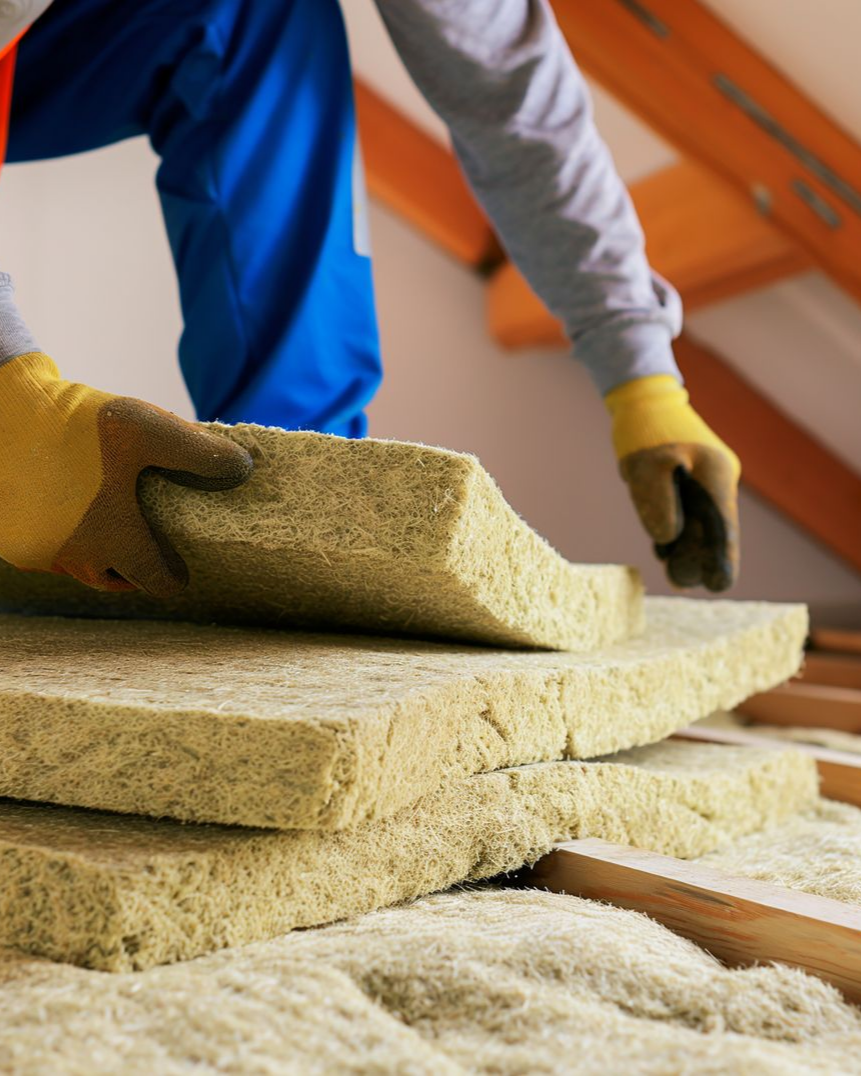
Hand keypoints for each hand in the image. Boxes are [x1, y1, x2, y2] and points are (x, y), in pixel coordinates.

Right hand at [0, 352, 252, 595]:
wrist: (3, 405)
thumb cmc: (79, 420)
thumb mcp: (151, 429)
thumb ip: (200, 453)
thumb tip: (242, 469)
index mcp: (111, 540)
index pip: (155, 582)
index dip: (173, 576)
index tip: (180, 567)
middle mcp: (71, 556)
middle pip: (114, 579)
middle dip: (135, 568)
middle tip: (150, 547)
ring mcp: (36, 551)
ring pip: (78, 567)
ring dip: (99, 554)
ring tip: (115, 528)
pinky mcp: (8, 537)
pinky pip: (46, 550)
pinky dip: (64, 539)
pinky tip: (74, 510)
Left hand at [605, 374, 739, 591]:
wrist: (645, 398)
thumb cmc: (645, 429)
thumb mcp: (644, 467)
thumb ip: (657, 503)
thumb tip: (667, 540)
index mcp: (714, 474)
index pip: (722, 525)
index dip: (721, 558)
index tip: (718, 585)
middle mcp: (717, 477)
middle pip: (712, 527)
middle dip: (699, 556)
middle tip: (682, 581)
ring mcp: (706, 478)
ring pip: (700, 520)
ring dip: (687, 546)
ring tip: (675, 573)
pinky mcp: (691, 478)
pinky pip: (689, 509)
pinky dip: (678, 528)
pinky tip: (665, 548)